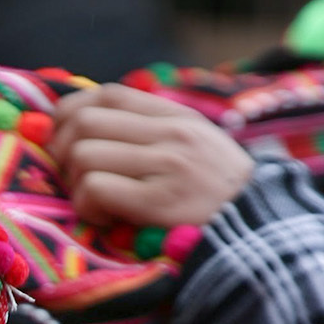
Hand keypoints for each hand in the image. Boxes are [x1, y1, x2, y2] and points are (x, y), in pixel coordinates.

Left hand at [50, 84, 251, 229]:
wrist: (260, 229)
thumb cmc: (219, 195)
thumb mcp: (196, 146)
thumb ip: (152, 132)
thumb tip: (87, 127)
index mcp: (177, 116)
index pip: (109, 94)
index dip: (71, 113)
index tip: (63, 138)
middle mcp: (171, 133)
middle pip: (85, 123)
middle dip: (63, 152)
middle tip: (74, 178)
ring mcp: (166, 165)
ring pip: (83, 155)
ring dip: (76, 184)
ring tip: (97, 203)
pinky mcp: (158, 201)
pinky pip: (95, 189)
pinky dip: (87, 207)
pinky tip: (107, 219)